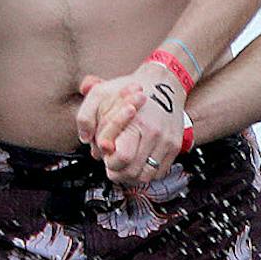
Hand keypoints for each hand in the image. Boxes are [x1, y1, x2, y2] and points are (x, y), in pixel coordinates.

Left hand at [76, 67, 183, 184]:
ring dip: (131, 176)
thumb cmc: (132, 88)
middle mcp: (155, 134)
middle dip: (117, 172)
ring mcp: (167, 142)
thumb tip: (85, 139)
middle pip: (132, 172)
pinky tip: (138, 162)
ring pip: (146, 176)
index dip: (109, 161)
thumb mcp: (100, 94)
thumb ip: (86, 117)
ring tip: (123, 165)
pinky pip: (160, 172)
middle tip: (112, 162)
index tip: (106, 154)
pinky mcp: (175, 146)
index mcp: (137, 123)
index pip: (121, 158)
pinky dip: (146, 172)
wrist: (164, 82)